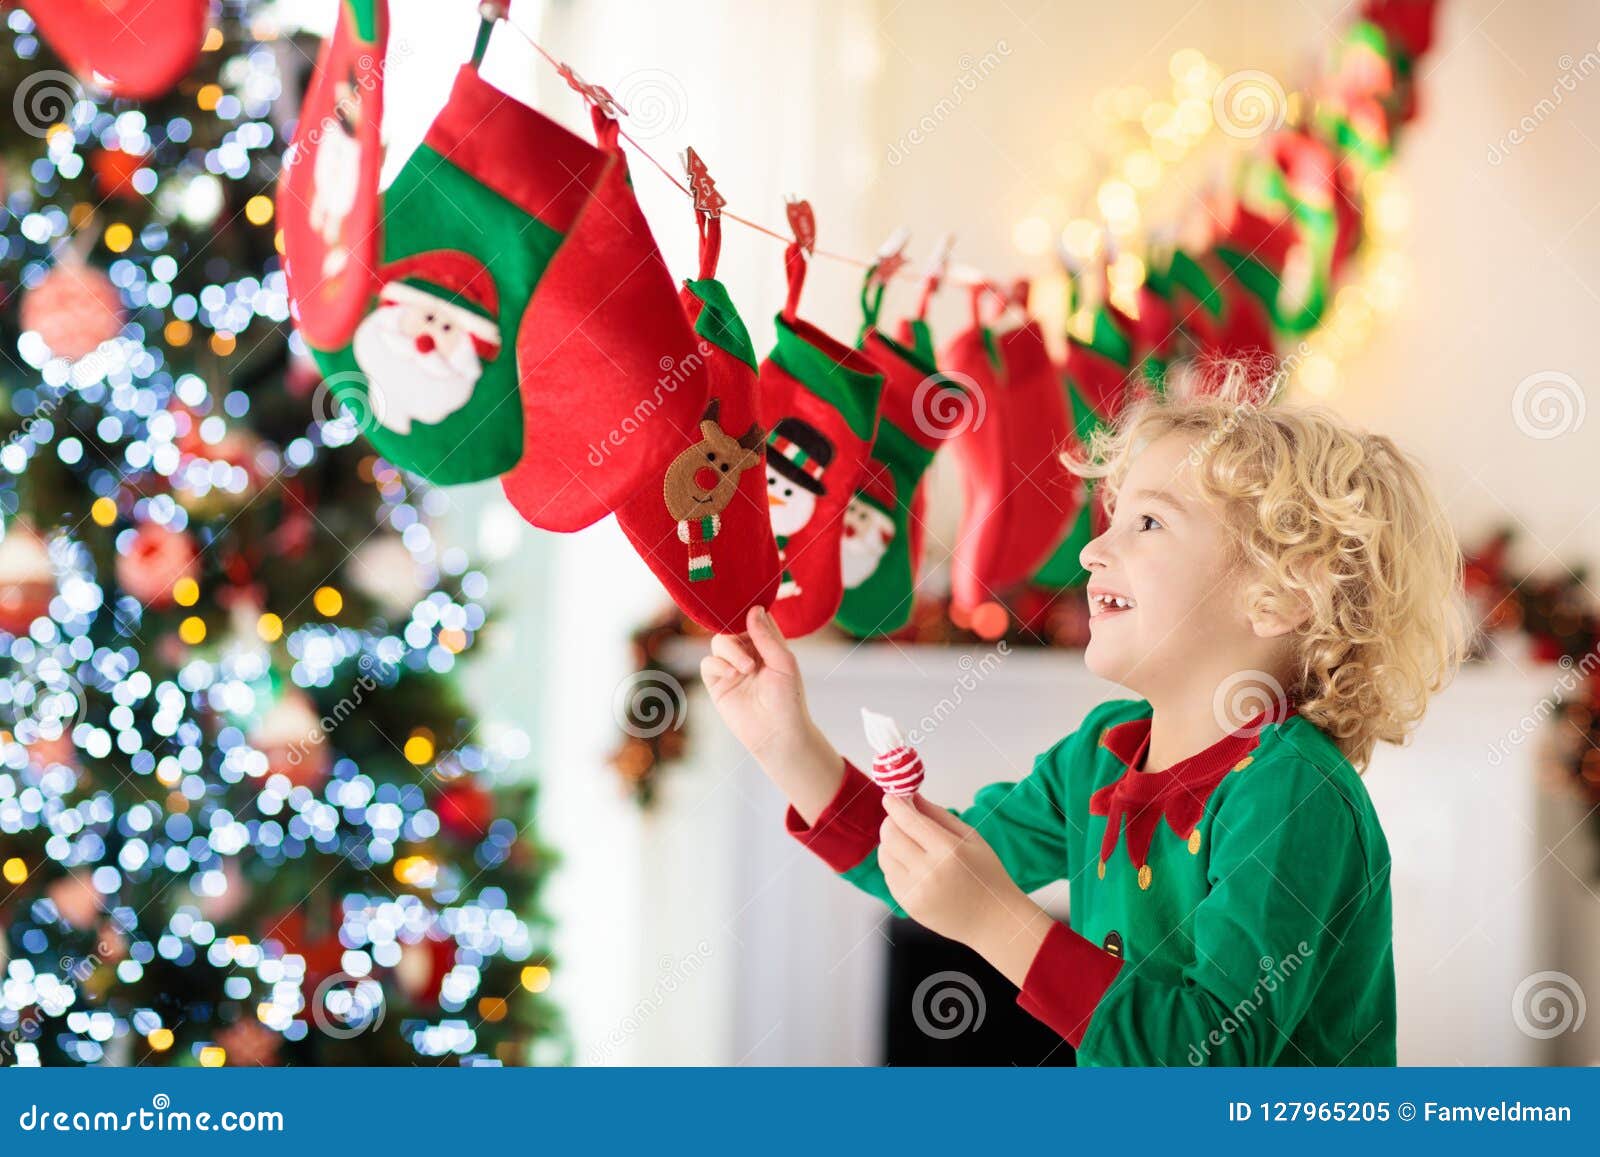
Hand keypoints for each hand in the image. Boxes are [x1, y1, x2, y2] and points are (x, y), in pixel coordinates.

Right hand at [701, 605, 815, 765]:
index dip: (749, 611)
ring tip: (747, 669)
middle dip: (736, 630)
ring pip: (718, 642)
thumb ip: (767, 636)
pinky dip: (718, 664)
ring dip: (731, 651)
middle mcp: (748, 653)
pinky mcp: (717, 683)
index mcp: (767, 644)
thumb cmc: (788, 699)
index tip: (746, 606)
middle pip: (731, 626)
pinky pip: (708, 662)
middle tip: (746, 643)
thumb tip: (754, 609)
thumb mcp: (783, 663)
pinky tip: (733, 675)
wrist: (777, 734)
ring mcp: (731, 667)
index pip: (755, 618)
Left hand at [879, 795, 1049, 971]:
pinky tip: (914, 866)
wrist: (992, 921)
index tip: (890, 797)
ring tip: (910, 844)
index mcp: (948, 851)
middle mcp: (928, 872)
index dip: (895, 805)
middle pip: (890, 836)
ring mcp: (915, 892)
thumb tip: (912, 798)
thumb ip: (938, 815)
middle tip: (901, 819)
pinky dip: (895, 865)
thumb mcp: (971, 837)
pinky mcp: (908, 905)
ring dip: (891, 844)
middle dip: (891, 822)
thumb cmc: (987, 875)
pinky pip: (889, 875)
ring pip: (884, 855)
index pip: (909, 821)